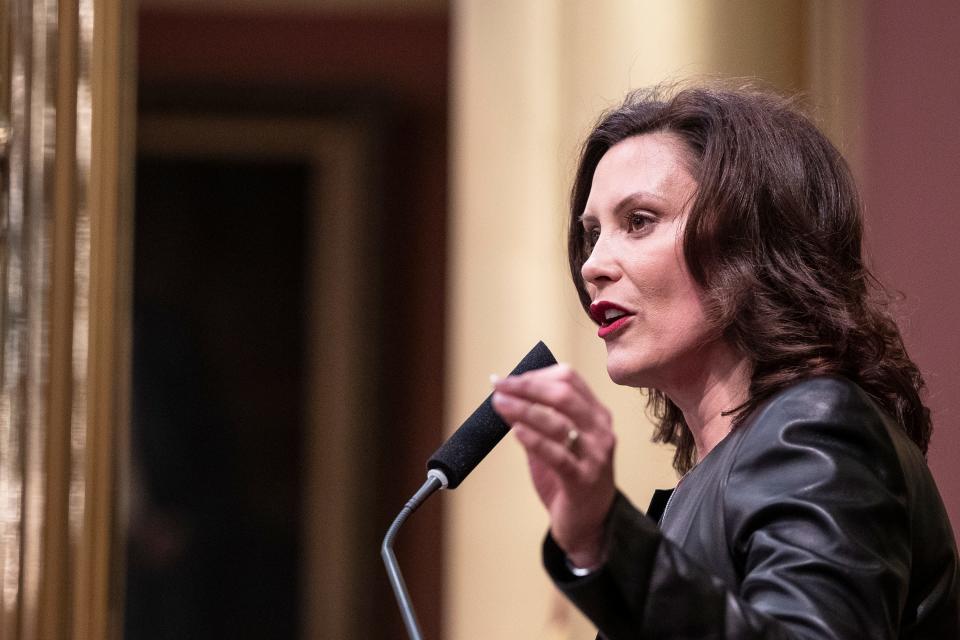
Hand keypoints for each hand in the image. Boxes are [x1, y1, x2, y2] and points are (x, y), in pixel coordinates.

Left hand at [491, 364, 615, 567]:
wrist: (590, 524)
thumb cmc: (570, 480)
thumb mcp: (553, 444)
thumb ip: (534, 421)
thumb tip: (504, 396)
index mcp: (596, 415)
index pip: (569, 379)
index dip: (536, 375)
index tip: (508, 380)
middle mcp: (600, 430)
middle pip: (563, 394)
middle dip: (526, 387)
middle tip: (498, 386)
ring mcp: (595, 455)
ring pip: (558, 422)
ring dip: (523, 409)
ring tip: (499, 404)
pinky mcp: (583, 480)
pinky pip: (557, 456)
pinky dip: (534, 440)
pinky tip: (516, 431)